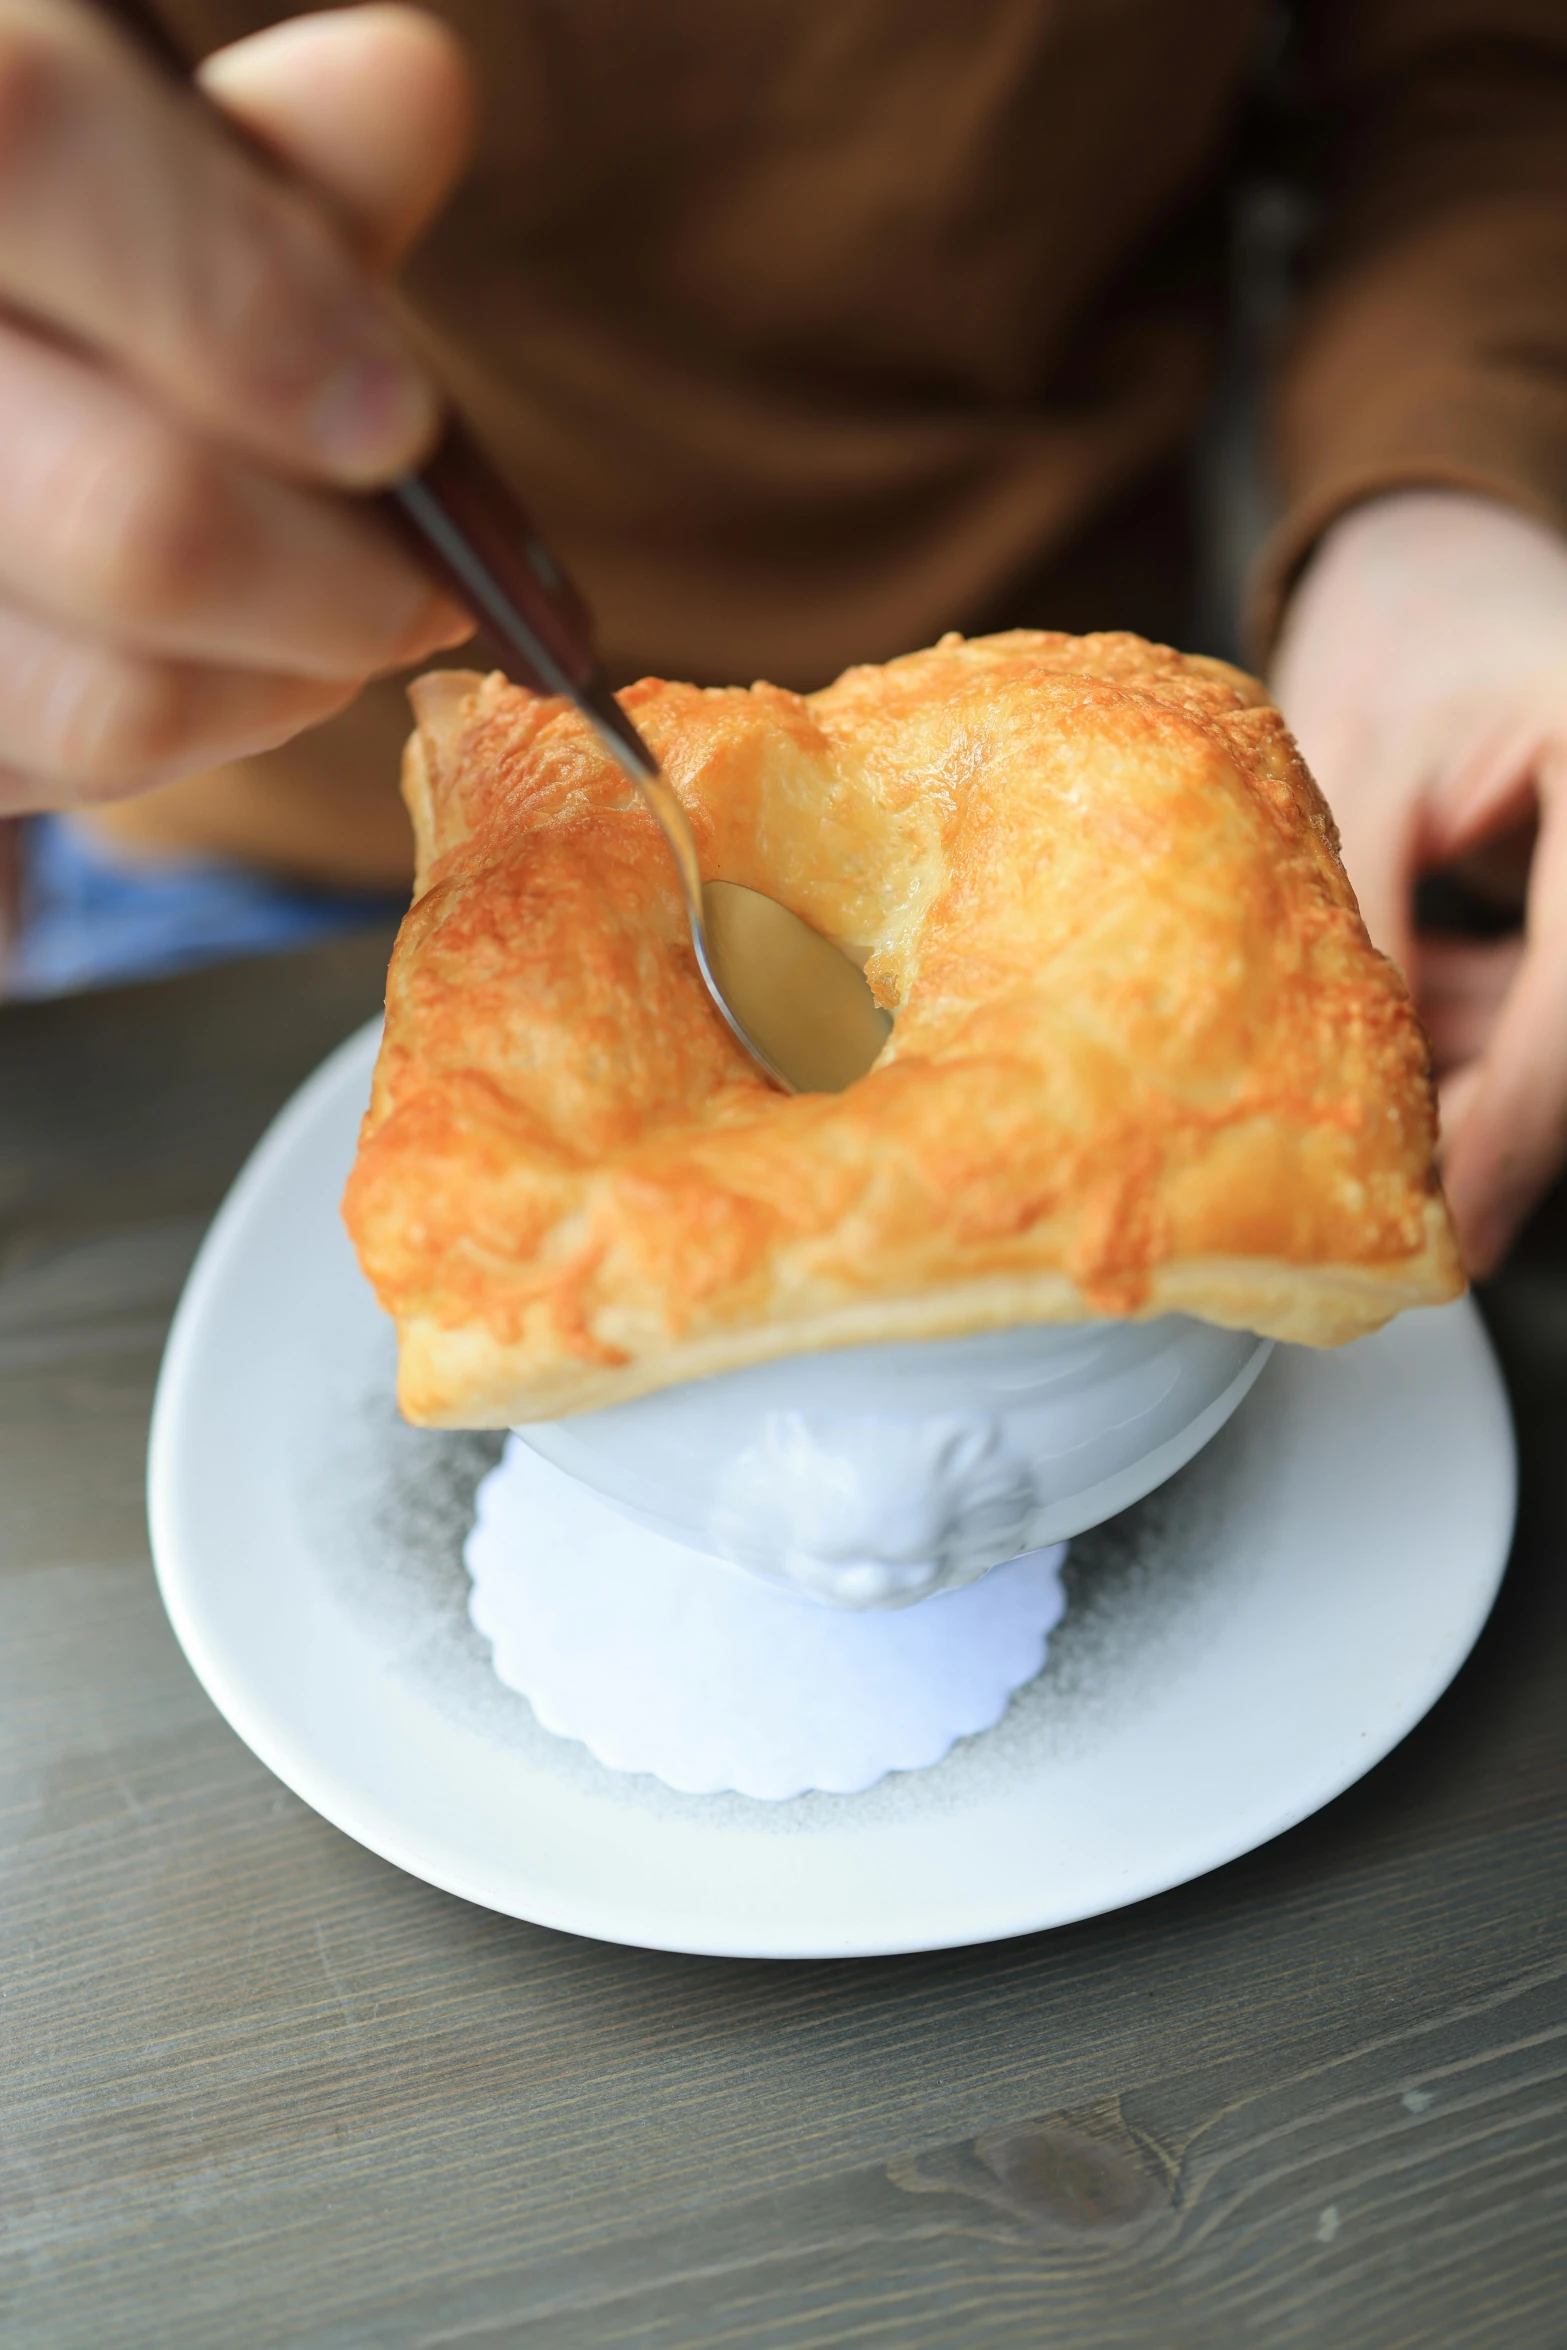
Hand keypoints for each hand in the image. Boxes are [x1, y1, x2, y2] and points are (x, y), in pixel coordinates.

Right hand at [0, 0, 474, 812]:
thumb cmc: (49, 272)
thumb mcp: (122, 160)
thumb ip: (261, 151)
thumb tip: (407, 96)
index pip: (34, 142)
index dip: (251, 300)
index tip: (402, 419)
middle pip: (136, 517)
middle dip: (342, 581)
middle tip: (434, 585)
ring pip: (110, 697)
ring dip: (287, 683)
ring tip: (351, 623)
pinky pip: (67, 770)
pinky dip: (193, 734)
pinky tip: (233, 670)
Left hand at [1273, 489, 1566, 1276]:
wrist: (1447, 563)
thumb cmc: (1401, 641)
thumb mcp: (1356, 771)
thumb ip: (1365, 932)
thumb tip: (1355, 1118)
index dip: (1517, 1124)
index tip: (1456, 1227)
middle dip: (1495, 1122)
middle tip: (1395, 1203)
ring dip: (1478, 1067)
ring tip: (1370, 1047)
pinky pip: (1561, 1001)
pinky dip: (1488, 1023)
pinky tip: (1413, 998)